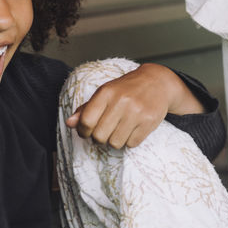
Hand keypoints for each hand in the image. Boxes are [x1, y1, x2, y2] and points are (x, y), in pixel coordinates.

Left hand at [65, 63, 201, 148]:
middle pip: (99, 136)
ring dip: (115, 140)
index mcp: (106, 92)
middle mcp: (121, 101)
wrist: (157, 82)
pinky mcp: (149, 122)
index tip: (86, 131)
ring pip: (115, 143)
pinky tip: (132, 129)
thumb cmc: (127, 89)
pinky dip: (129, 141)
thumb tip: (70, 123)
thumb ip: (87, 108)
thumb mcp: (105, 93)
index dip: (83, 131)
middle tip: (106, 130)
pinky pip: (131, 144)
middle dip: (100, 137)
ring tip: (120, 129)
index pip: (86, 121)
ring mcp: (136, 112)